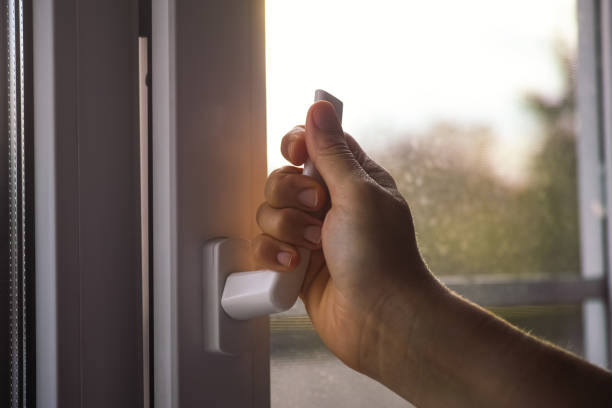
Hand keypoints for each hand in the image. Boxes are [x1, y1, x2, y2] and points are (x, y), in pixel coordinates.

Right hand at [253, 101, 438, 374]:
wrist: (380, 320)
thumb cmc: (381, 256)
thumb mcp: (358, 193)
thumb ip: (331, 151)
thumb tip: (319, 106)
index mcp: (352, 179)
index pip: (313, 143)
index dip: (297, 144)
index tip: (297, 154)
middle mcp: (329, 204)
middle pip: (282, 176)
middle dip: (291, 193)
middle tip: (318, 209)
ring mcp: (310, 235)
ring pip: (268, 211)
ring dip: (285, 227)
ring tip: (312, 246)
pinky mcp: (295, 264)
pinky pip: (265, 246)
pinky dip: (274, 254)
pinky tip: (294, 265)